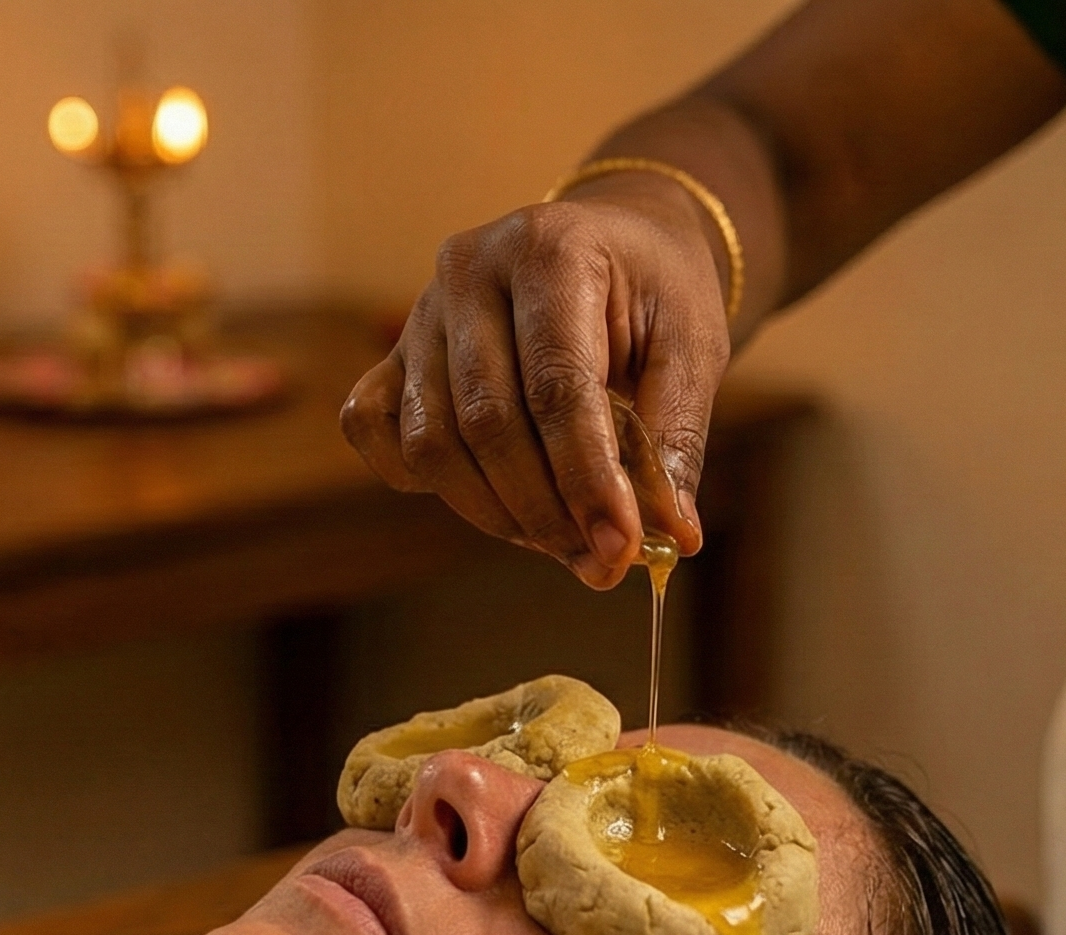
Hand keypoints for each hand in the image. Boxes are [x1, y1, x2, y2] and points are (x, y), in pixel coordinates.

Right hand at [339, 183, 725, 588]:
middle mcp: (466, 272)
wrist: (612, 242)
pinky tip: (488, 493)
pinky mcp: (391, 354)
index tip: (622, 546)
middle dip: (545, 510)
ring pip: (430, 443)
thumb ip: (675, 436)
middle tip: (599, 562)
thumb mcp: (690, 345)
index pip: (555, 384)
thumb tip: (672, 537)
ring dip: (495, 512)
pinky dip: (422, 481)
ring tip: (558, 538)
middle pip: (486, 422)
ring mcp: (418, 314)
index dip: (587, 476)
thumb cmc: (653, 291)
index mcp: (549, 249)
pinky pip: (375, 433)